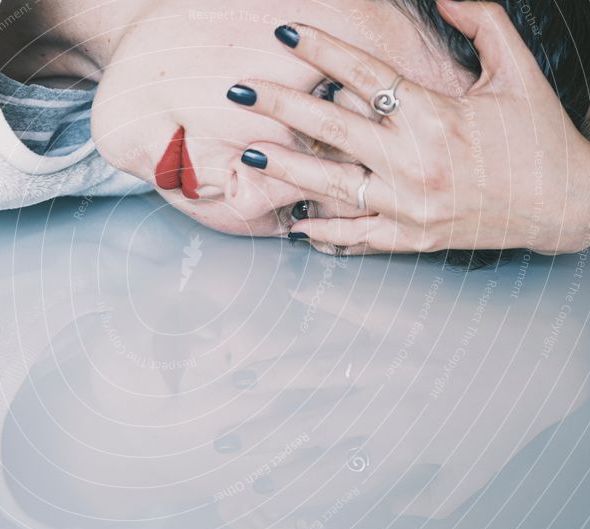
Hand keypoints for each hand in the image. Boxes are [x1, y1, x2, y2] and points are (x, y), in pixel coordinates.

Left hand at [229, 1, 589, 255]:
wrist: (565, 205)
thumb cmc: (538, 137)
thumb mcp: (516, 73)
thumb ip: (483, 25)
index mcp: (436, 116)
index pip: (365, 74)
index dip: (322, 50)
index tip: (285, 35)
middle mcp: (414, 161)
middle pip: (331, 126)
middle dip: (279, 105)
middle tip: (238, 92)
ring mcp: (407, 205)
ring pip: (331, 184)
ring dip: (285, 169)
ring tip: (247, 155)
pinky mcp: (410, 237)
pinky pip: (356, 235)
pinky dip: (325, 230)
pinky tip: (294, 223)